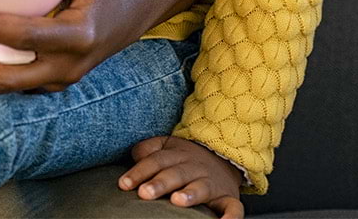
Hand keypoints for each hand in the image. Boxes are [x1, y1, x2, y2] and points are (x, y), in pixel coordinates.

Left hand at [118, 136, 243, 215]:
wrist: (224, 158)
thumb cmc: (185, 159)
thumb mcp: (166, 147)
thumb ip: (148, 150)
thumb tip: (135, 156)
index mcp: (177, 155)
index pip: (156, 161)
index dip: (139, 172)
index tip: (124, 184)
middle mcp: (195, 168)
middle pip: (176, 174)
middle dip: (160, 183)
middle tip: (144, 193)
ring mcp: (212, 183)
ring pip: (202, 187)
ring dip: (190, 194)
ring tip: (177, 201)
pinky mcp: (228, 198)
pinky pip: (233, 208)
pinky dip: (231, 216)